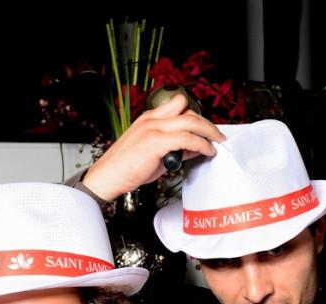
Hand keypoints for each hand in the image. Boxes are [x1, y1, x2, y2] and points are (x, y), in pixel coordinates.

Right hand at [82, 94, 224, 200]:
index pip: (178, 106)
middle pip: (188, 111)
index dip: (196, 116)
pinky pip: (186, 138)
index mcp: (149, 119)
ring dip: (209, 132)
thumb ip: (174, 148)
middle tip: (218, 135)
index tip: (206, 129)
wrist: (107, 177)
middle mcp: (151, 120)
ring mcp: (153, 129)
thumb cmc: (126, 168)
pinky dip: (201, 144)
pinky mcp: (155, 142)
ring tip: (217, 143)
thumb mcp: (154, 154)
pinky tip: (207, 151)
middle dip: (207, 123)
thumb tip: (194, 148)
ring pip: (191, 121)